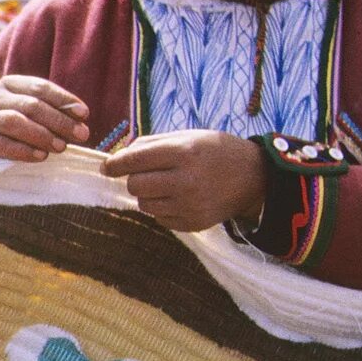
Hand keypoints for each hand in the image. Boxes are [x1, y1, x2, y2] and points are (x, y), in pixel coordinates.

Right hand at [0, 76, 89, 161]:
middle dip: (59, 120)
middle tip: (81, 135)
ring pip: (15, 122)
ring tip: (61, 147)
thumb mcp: (31, 114)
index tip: (85, 114)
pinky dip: (24, 150)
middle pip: (31, 105)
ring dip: (43, 135)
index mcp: (10, 84)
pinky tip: (41, 157)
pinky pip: (1, 144)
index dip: (64, 100)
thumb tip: (81, 120)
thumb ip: (53, 113)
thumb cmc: (13, 129)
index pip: (40, 87)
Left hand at [101, 131, 266, 232]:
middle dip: (134, 179)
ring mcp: (191, 205)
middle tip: (147, 174)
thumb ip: (152, 144)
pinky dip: (163, 208)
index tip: (107, 167)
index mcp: (184, 153)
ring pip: (144, 205)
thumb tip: (120, 155)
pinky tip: (180, 198)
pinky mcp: (194, 224)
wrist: (254, 177)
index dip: (115, 164)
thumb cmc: (216, 151)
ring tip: (168, 185)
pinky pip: (160, 219)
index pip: (135, 160)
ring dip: (149, 194)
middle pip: (135, 185)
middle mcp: (186, 181)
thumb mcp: (188, 136)